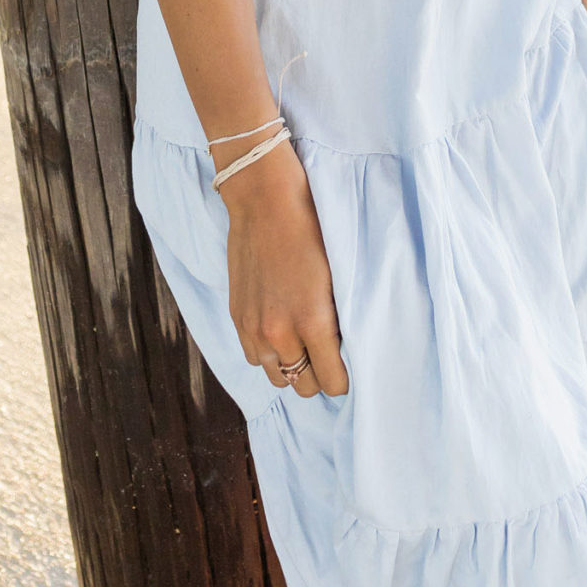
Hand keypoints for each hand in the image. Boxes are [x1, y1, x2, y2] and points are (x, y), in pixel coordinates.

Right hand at [220, 142, 348, 396]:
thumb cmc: (311, 228)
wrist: (265, 200)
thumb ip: (338, 318)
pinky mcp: (237, 316)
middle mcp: (279, 332)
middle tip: (329, 354)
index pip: (332, 381)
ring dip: (292, 367)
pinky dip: (268, 354)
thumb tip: (344, 347)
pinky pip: (254, 358)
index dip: (344, 379)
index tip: (349, 368)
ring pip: (276, 377)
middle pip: (303, 386)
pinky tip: (281, 332)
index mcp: (312, 321)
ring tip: (304, 344)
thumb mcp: (338, 275)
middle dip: (320, 376)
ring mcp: (253, 327)